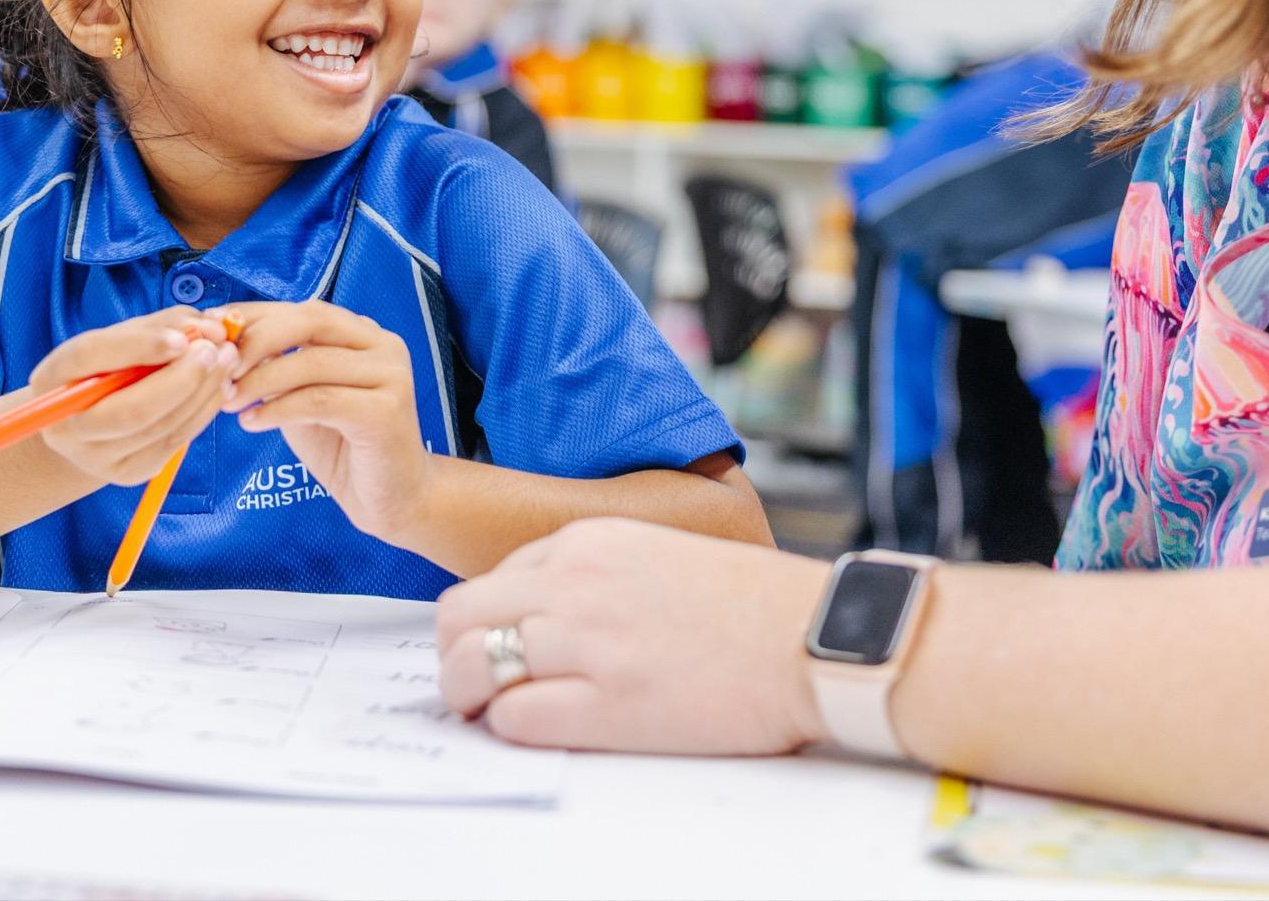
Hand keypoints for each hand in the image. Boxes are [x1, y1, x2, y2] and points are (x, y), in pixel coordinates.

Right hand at [32, 309, 236, 486]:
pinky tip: (220, 387)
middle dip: (183, 379)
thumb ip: (161, 325)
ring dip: (203, 392)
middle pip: (131, 410)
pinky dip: (203, 411)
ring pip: (160, 427)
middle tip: (217, 351)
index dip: (139, 346)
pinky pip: (174, 441)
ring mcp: (96, 457)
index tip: (183, 338)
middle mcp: (66, 425)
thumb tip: (210, 327)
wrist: (88, 426)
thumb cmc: (107, 369)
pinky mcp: (129, 473)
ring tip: (227, 362)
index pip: (90, 357)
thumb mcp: (122, 339)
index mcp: (52, 379)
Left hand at [218, 300, 428, 541]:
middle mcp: (382, 344)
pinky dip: (278, 409)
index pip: (302, 309)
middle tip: (219, 367)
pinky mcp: (387, 411)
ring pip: (313, 361)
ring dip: (260, 379)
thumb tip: (226, 344)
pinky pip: (320, 400)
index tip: (210, 330)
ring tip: (226, 401)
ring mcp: (390, 375)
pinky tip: (252, 422)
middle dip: (257, 340)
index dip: (254, 315)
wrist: (390, 498)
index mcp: (362, 333)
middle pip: (311, 320)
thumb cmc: (342, 446)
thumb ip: (277, 367)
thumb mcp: (300, 397)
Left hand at [435, 518, 830, 754]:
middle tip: (480, 684)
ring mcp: (585, 642)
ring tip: (493, 712)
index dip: (492, 620)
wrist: (812, 637)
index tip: (507, 646)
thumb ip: (599, 573)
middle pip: (458, 617)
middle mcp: (574, 583)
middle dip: (456, 654)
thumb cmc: (752, 605)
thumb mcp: (661, 552)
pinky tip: (540, 727)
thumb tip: (548, 614)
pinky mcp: (604, 704)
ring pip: (466, 666)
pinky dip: (509, 728)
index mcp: (589, 541)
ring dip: (467, 694)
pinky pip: (512, 717)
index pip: (493, 578)